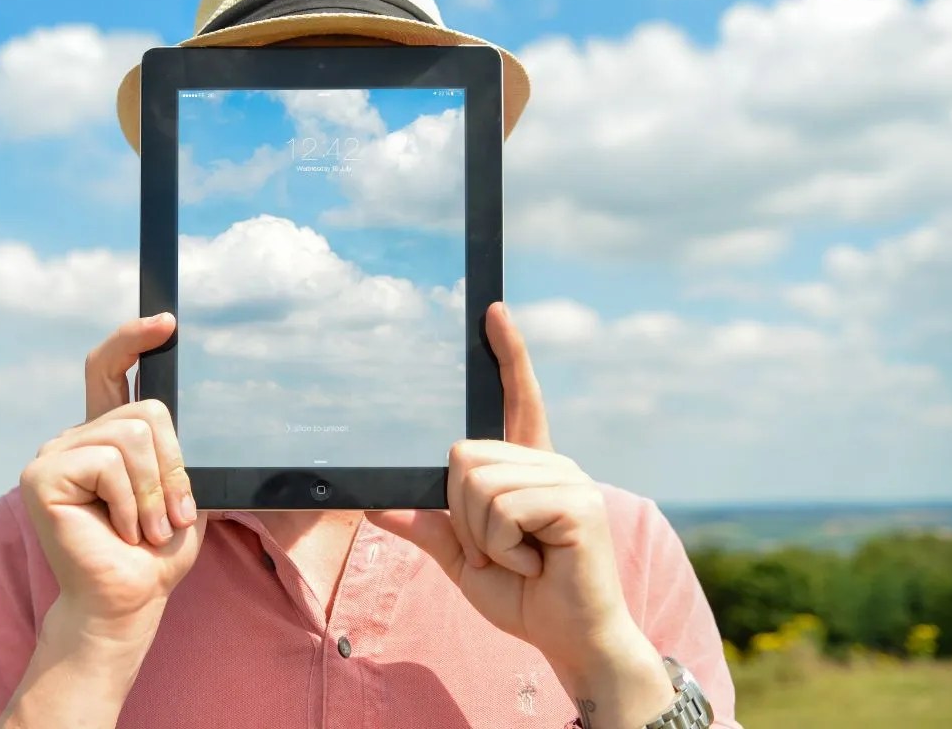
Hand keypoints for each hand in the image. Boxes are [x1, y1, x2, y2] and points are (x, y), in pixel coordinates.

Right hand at [19, 313, 202, 630]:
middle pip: (146, 411)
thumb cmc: (154, 554)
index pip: (109, 370)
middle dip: (173, 467)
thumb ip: (174, 452)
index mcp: (104, 438)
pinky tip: (121, 530)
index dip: (132, 339)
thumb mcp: (179, 493)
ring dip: (156, 493)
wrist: (127, 601)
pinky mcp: (42, 475)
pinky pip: (110, 464)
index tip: (167, 323)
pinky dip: (132, 503)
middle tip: (170, 516)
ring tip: (146, 530)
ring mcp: (53, 454)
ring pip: (133, 436)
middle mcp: (74, 439)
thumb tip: (179, 416)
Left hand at [370, 303, 656, 684]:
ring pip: (476, 484)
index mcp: (529, 469)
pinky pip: (501, 509)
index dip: (508, 354)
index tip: (492, 310)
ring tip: (521, 559)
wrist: (570, 641)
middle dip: (463, 515)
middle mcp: (552, 463)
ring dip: (482, 536)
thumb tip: (374, 505)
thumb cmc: (526, 599)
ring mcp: (568, 479)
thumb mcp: (465, 560)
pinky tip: (536, 564)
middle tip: (500, 551)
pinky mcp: (577, 502)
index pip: (517, 398)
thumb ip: (429, 527)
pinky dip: (502, 547)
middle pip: (463, 456)